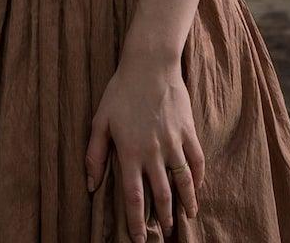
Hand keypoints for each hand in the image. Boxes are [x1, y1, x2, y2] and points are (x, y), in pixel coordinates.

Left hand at [85, 54, 204, 239]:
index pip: (134, 197)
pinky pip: (197, 160)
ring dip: (185, 203)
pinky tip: (197, 188)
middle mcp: (153, 152)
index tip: (137, 239)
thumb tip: (91, 184)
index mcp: (130, 152)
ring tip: (186, 218)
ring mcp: (173, 142)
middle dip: (163, 218)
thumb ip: (94, 154)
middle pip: (162, 195)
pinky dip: (198, 178)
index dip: (135, 222)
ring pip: (183, 181)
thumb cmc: (120, 91)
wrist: (150, 65)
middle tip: (164, 233)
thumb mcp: (99, 121)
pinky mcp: (188, 131)